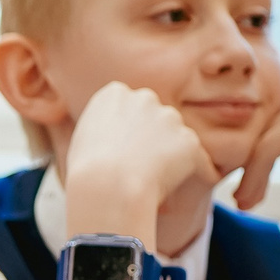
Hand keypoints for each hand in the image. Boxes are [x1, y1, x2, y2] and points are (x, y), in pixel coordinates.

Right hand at [61, 83, 214, 228]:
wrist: (107, 186)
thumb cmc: (87, 170)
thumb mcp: (82, 137)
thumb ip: (103, 127)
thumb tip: (111, 137)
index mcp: (115, 93)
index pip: (129, 105)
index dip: (128, 129)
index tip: (123, 147)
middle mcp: (144, 98)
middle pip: (156, 115)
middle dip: (153, 136)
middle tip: (142, 163)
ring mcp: (170, 117)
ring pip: (176, 135)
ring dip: (172, 152)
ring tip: (156, 178)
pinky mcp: (189, 140)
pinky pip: (197, 158)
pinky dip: (197, 170)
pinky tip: (188, 183)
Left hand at [233, 78, 279, 212]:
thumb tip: (278, 136)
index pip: (279, 119)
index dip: (263, 150)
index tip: (256, 178)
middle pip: (267, 129)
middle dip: (255, 163)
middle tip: (246, 194)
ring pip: (261, 143)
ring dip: (251, 176)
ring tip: (246, 202)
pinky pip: (260, 154)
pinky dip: (253, 179)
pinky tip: (248, 201)